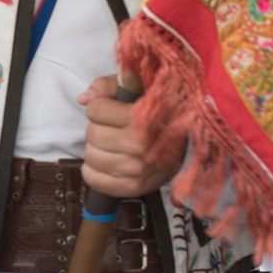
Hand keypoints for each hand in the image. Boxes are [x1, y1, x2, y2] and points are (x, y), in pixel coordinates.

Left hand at [80, 77, 181, 197]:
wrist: (189, 145)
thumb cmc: (161, 113)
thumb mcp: (140, 87)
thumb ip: (109, 86)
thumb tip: (83, 99)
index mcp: (143, 117)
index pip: (95, 111)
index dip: (100, 107)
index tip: (111, 109)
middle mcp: (139, 145)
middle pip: (92, 134)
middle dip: (99, 128)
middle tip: (114, 129)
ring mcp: (136, 169)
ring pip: (90, 156)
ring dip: (97, 149)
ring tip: (114, 145)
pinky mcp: (133, 187)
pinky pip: (94, 179)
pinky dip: (94, 171)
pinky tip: (108, 162)